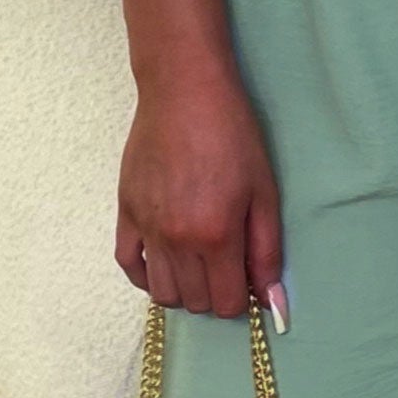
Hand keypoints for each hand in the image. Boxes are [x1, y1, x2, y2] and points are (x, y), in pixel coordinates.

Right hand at [114, 65, 287, 325]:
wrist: (184, 92)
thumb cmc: (232, 135)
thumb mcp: (264, 191)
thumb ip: (267, 251)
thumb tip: (271, 300)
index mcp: (215, 236)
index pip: (226, 304)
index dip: (242, 299)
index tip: (247, 278)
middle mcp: (176, 240)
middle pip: (194, 302)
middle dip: (216, 294)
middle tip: (227, 265)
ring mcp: (146, 228)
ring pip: (161, 293)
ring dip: (184, 289)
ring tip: (199, 263)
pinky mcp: (125, 213)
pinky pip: (128, 265)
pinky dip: (146, 276)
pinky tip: (165, 264)